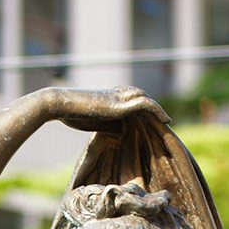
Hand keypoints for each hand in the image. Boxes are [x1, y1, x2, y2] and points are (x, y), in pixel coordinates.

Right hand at [47, 85, 168, 131]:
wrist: (61, 104)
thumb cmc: (70, 114)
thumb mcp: (93, 122)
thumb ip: (108, 125)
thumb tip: (121, 134)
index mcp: (109, 96)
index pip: (131, 100)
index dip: (143, 110)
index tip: (151, 121)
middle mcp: (117, 93)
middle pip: (142, 98)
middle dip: (153, 109)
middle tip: (163, 120)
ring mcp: (119, 96)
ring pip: (146, 100)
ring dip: (158, 110)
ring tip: (167, 121)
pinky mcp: (120, 103)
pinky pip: (146, 105)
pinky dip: (157, 111)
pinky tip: (166, 120)